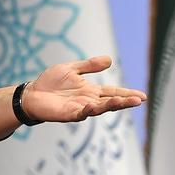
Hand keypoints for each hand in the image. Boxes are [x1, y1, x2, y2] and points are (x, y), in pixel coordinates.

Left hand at [21, 55, 146, 122]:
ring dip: (111, 106)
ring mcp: (80, 108)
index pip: (113, 92)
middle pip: (110, 102)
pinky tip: (94, 106)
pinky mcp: (68, 114)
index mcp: (91, 90)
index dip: (127, 94)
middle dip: (125, 101)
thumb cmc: (50, 82)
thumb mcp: (71, 69)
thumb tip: (109, 60)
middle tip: (139, 100)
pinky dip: (88, 110)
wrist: (32, 93)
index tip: (143, 96)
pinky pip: (81, 113)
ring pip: (99, 108)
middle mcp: (89, 101)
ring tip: (124, 102)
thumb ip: (89, 66)